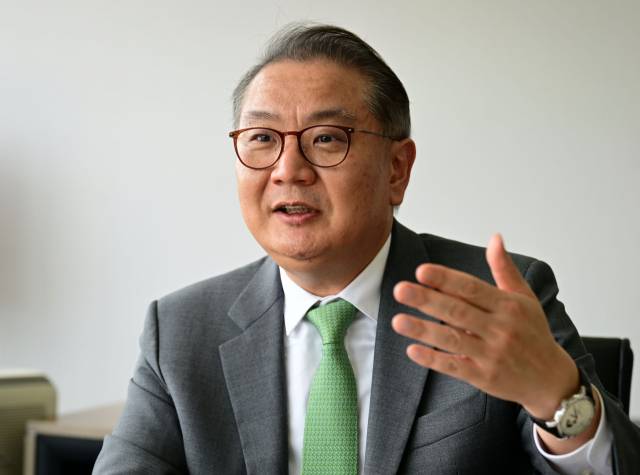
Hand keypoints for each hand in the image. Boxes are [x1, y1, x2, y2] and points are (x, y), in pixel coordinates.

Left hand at [392, 234, 578, 419]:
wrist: (551, 379)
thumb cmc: (533, 333)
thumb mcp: (524, 298)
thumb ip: (504, 269)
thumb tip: (495, 237)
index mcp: (508, 306)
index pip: (472, 288)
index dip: (446, 279)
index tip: (421, 271)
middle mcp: (500, 329)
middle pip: (458, 311)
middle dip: (427, 300)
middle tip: (400, 289)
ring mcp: (492, 354)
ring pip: (452, 339)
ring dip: (423, 330)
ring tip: (397, 320)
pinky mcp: (484, 377)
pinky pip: (455, 366)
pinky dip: (433, 359)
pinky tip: (412, 350)